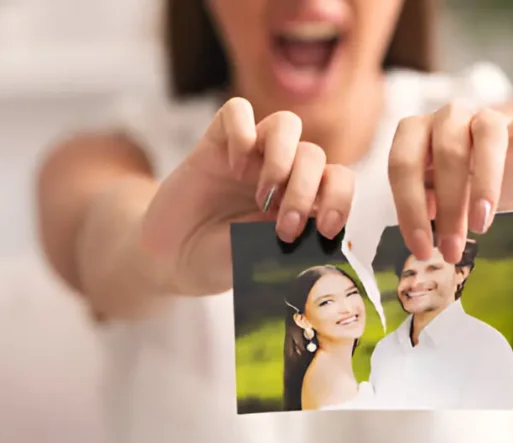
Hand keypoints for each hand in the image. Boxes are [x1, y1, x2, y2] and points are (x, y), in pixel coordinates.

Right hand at [139, 98, 354, 295]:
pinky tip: (233, 167)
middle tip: (285, 225)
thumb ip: (290, 241)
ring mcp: (251, 154)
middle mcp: (282, 172)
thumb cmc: (221, 260)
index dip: (340, 198)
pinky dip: (242, 132)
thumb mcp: (260, 257)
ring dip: (282, 158)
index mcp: (302, 199)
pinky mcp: (217, 142)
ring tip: (262, 194)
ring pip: (286, 124)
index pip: (338, 180)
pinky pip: (237, 111)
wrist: (172, 258)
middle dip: (304, 190)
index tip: (325, 228)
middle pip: (314, 154)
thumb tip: (326, 233)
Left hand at [388, 102, 512, 262]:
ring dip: (487, 180)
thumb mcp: (435, 196)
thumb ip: (428, 206)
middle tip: (453, 248)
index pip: (403, 163)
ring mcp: (490, 115)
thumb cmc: (458, 184)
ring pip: (490, 131)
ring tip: (483, 223)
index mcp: (416, 131)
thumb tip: (426, 229)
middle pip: (448, 150)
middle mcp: (450, 116)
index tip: (422, 249)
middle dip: (450, 205)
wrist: (498, 163)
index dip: (409, 208)